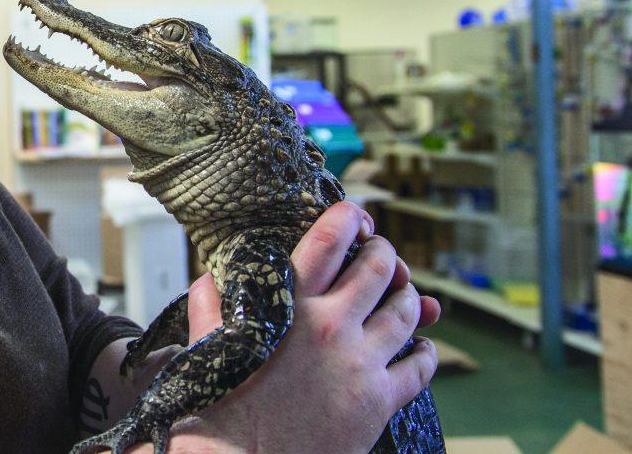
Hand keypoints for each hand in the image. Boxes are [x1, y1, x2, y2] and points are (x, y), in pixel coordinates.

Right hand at [156, 201, 439, 453]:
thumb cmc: (220, 416)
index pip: (328, 241)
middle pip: (378, 268)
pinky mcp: (379, 401)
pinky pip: (420, 366)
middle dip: (384, 254)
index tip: (356, 215)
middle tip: (381, 253)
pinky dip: (425, 351)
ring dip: (408, 296)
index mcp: (287, 308)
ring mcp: (359, 364)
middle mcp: (329, 327)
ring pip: (406, 311)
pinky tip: (420, 347)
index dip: (348, 218)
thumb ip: (210, 308)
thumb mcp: (206, 351)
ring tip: (402, 294)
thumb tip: (210, 278)